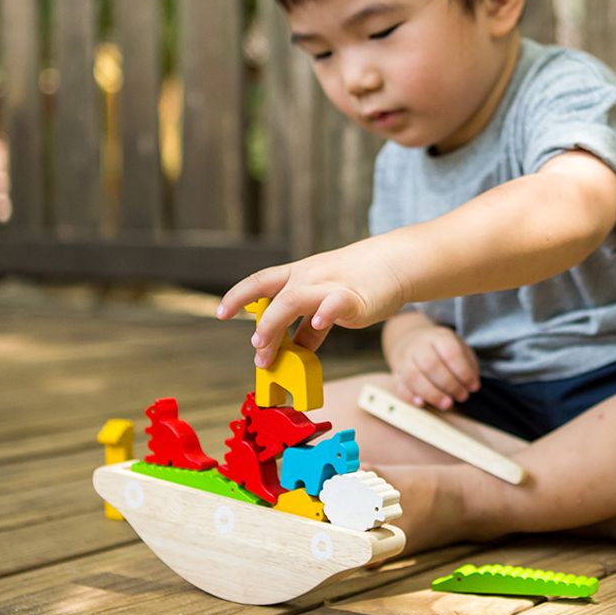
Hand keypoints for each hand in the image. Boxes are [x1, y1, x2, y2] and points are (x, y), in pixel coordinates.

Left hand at [216, 239, 409, 365]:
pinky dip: (323, 315)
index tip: (222, 313)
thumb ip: (309, 327)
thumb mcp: (325, 299)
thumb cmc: (359, 282)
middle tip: (255, 350)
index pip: (260, 281)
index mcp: (299, 275)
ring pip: (293, 300)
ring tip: (266, 351)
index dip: (238, 296)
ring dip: (274, 325)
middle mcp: (308, 277)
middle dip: (259, 324)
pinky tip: (318, 323)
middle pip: (272, 294)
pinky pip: (334, 303)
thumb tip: (293, 352)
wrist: (394, 263)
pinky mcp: (352, 296)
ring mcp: (329, 285)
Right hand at [389, 323, 479, 410]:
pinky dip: (409, 396)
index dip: (464, 372)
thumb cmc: (443, 351)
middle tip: (462, 396)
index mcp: (438, 337)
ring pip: (413, 376)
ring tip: (447, 404)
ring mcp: (404, 359)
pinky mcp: (396, 374)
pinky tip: (422, 403)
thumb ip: (469, 366)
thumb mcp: (460, 349)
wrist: (414, 342)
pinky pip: (398, 386)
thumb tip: (472, 385)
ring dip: (432, 394)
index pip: (450, 352)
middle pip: (430, 364)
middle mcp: (418, 346)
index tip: (473, 386)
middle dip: (449, 384)